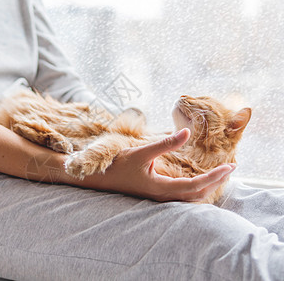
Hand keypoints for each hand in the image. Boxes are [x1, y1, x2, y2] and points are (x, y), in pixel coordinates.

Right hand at [82, 128, 234, 201]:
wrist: (101, 179)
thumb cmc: (118, 166)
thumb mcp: (141, 152)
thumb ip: (165, 143)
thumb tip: (187, 132)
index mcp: (161, 188)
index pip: (196, 186)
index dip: (215, 177)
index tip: (230, 167)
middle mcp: (163, 196)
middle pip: (197, 195)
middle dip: (216, 182)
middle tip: (231, 169)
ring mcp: (160, 198)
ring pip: (190, 198)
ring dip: (208, 187)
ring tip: (220, 175)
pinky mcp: (157, 195)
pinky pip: (182, 196)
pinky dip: (197, 189)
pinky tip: (199, 180)